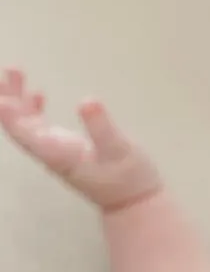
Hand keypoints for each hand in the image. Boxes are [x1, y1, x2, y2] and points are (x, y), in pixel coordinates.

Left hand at [0, 69, 161, 211]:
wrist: (134, 203)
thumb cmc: (128, 179)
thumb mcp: (119, 150)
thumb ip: (102, 127)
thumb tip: (88, 102)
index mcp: (56, 152)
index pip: (23, 131)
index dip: (8, 113)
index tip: (0, 93)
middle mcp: (49, 150)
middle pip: (16, 124)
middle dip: (6, 97)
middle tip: (5, 69)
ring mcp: (54, 149)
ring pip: (24, 123)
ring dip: (15, 98)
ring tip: (14, 70)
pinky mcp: (63, 147)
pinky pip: (37, 126)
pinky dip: (31, 107)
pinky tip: (36, 93)